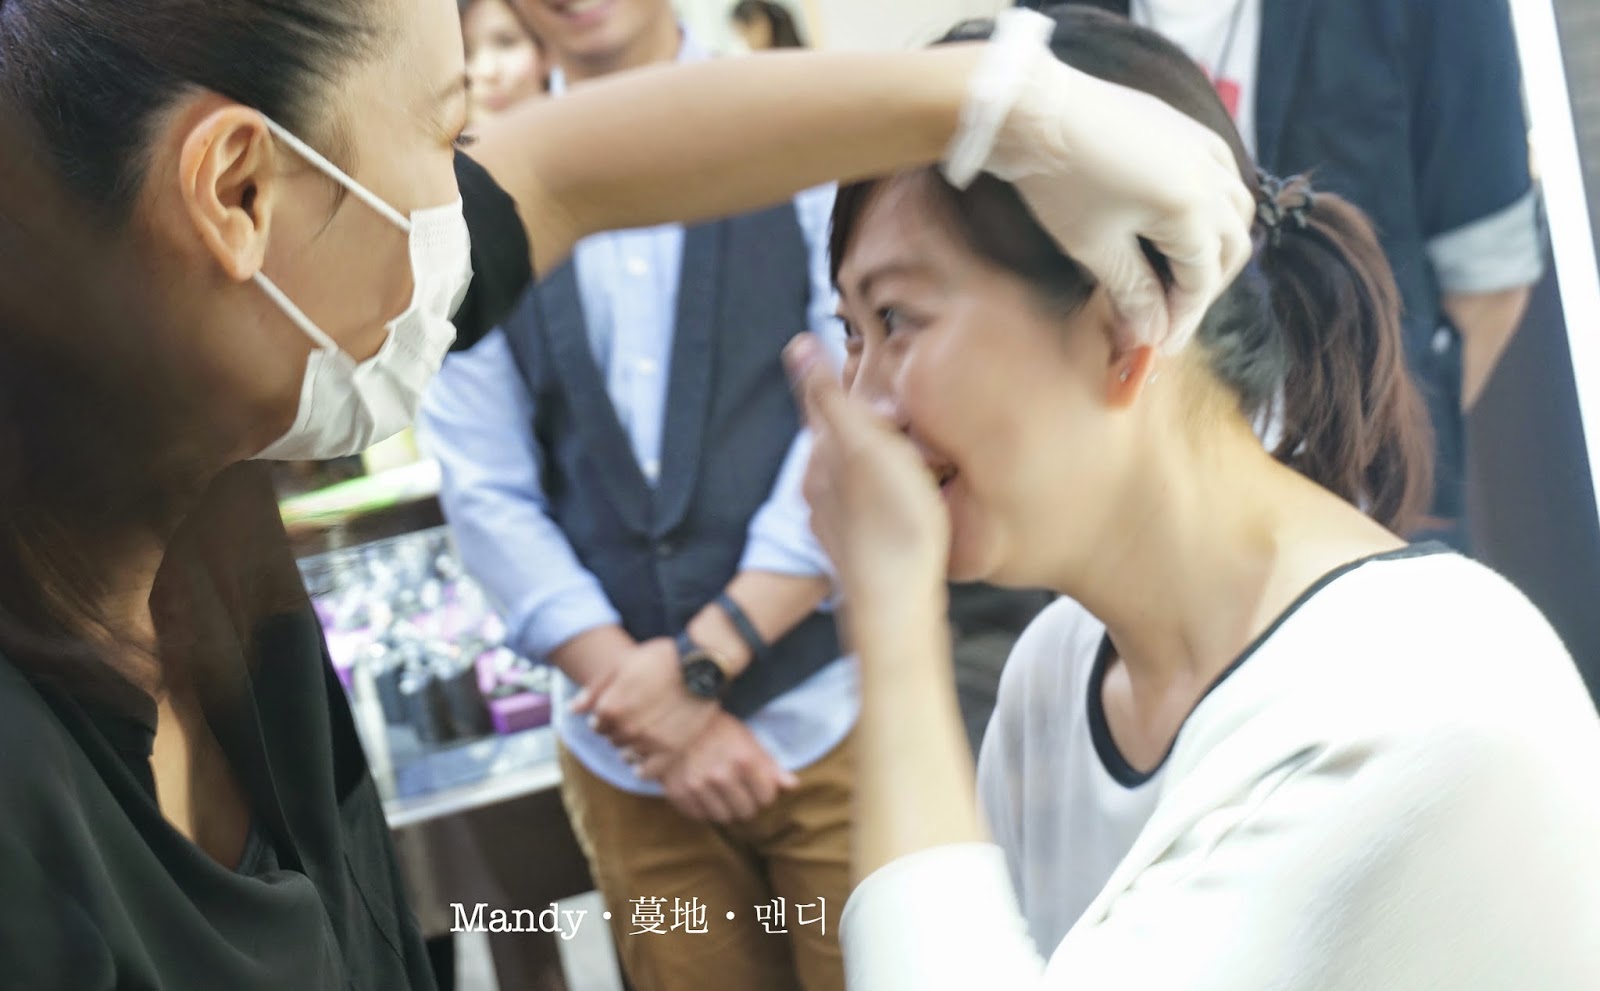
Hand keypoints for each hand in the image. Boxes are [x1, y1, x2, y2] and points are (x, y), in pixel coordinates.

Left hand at [571, 638, 717, 758]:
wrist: (702, 663)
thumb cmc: (661, 658)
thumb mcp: (622, 664)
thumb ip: (595, 689)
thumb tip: (574, 710)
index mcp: (610, 708)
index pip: (597, 724)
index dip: (605, 716)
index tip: (619, 708)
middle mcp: (626, 729)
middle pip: (612, 739)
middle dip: (618, 730)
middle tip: (634, 718)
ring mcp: (649, 742)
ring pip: (628, 755)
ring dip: (631, 747)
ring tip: (644, 733)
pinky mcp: (671, 751)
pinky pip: (648, 771)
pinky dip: (643, 768)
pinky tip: (647, 758)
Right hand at [640, 711, 798, 822]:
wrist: (675, 721)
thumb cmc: (717, 729)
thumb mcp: (747, 739)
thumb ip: (769, 765)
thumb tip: (792, 785)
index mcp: (744, 761)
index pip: (766, 798)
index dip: (763, 791)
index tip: (756, 784)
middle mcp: (721, 776)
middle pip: (746, 812)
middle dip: (745, 802)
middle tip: (737, 788)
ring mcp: (698, 786)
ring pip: (723, 817)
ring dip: (724, 807)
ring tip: (719, 790)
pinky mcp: (679, 794)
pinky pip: (700, 816)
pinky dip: (703, 808)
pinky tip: (703, 792)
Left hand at [784, 334, 948, 613]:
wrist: (896, 601)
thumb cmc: (891, 519)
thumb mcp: (863, 443)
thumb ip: (828, 396)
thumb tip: (795, 344)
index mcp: (821, 455)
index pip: (825, 403)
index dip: (849, 387)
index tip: (879, 384)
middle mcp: (818, 486)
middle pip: (842, 440)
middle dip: (869, 426)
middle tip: (908, 422)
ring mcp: (834, 520)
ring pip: (854, 475)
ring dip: (878, 462)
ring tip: (914, 460)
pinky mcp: (853, 547)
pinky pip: (868, 507)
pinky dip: (884, 495)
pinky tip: (904, 502)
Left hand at [987, 35, 1254, 351]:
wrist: (1033, 109)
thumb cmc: (1059, 180)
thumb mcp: (1095, 247)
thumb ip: (1132, 293)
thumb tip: (1150, 334)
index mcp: (1191, 209)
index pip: (1202, 279)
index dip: (1183, 318)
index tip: (1162, 345)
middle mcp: (1211, 175)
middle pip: (1230, 248)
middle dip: (1205, 287)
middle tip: (1170, 314)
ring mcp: (1203, 145)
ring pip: (1236, 209)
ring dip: (1217, 248)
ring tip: (1181, 274)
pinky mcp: (1187, 127)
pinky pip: (1223, 174)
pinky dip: (1216, 206)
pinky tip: (1189, 221)